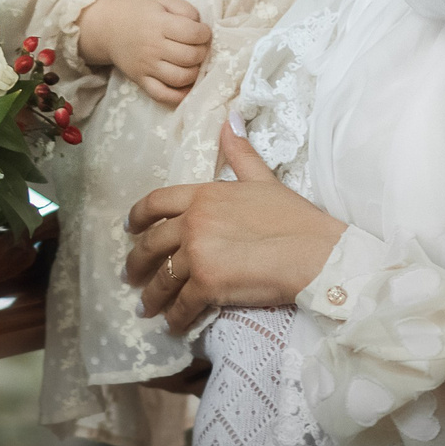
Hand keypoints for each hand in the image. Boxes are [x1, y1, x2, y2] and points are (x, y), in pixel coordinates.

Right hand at [77, 0, 211, 105]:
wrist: (107, 28)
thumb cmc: (138, 12)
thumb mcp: (161, 0)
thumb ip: (185, 9)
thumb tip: (201, 26)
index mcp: (158, 24)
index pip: (193, 33)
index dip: (205, 33)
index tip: (203, 32)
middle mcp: (152, 47)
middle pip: (190, 57)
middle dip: (202, 52)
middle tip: (199, 47)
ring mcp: (146, 66)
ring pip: (181, 78)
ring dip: (195, 72)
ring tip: (192, 63)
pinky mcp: (140, 80)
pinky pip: (162, 95)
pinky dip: (178, 96)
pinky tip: (186, 86)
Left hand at [122, 120, 346, 331]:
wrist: (316, 253)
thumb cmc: (295, 218)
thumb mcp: (264, 179)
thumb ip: (240, 153)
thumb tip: (229, 120)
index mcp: (204, 195)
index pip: (156, 203)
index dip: (137, 217)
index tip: (128, 229)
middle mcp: (194, 221)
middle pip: (151, 244)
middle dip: (136, 263)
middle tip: (130, 276)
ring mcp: (198, 253)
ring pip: (162, 279)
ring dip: (152, 297)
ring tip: (147, 308)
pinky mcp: (208, 284)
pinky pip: (182, 305)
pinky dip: (175, 318)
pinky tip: (173, 325)